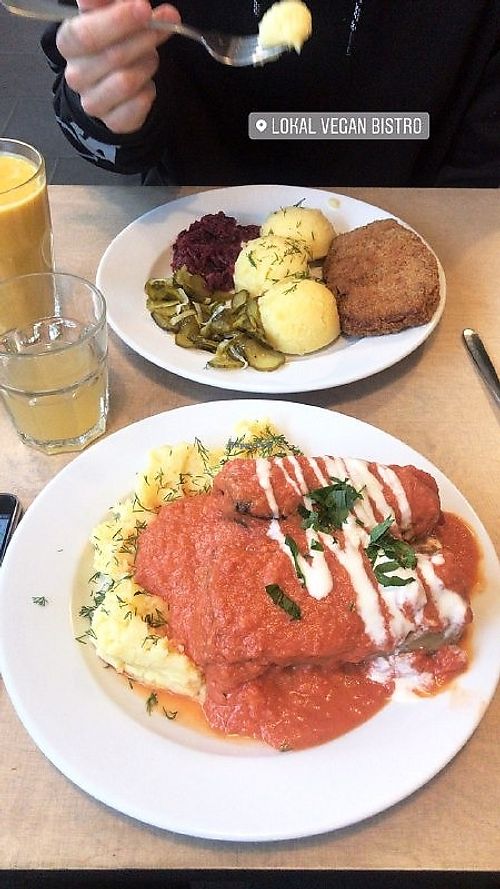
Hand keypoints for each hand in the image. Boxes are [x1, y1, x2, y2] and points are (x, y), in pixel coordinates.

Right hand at [56, 0, 179, 133]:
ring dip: (147, 64)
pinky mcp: (113, 122)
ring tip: (150, 56)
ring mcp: (92, 102)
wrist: (112, 84)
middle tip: (165, 23)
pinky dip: (150, 91)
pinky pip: (139, 105)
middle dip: (144, 37)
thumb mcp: (108, 14)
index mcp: (69, 42)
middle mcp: (75, 75)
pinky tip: (146, 83)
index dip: (118, 20)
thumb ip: (110, 2)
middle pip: (113, 56)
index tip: (144, 8)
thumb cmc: (112, 42)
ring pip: (127, 81)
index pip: (87, 33)